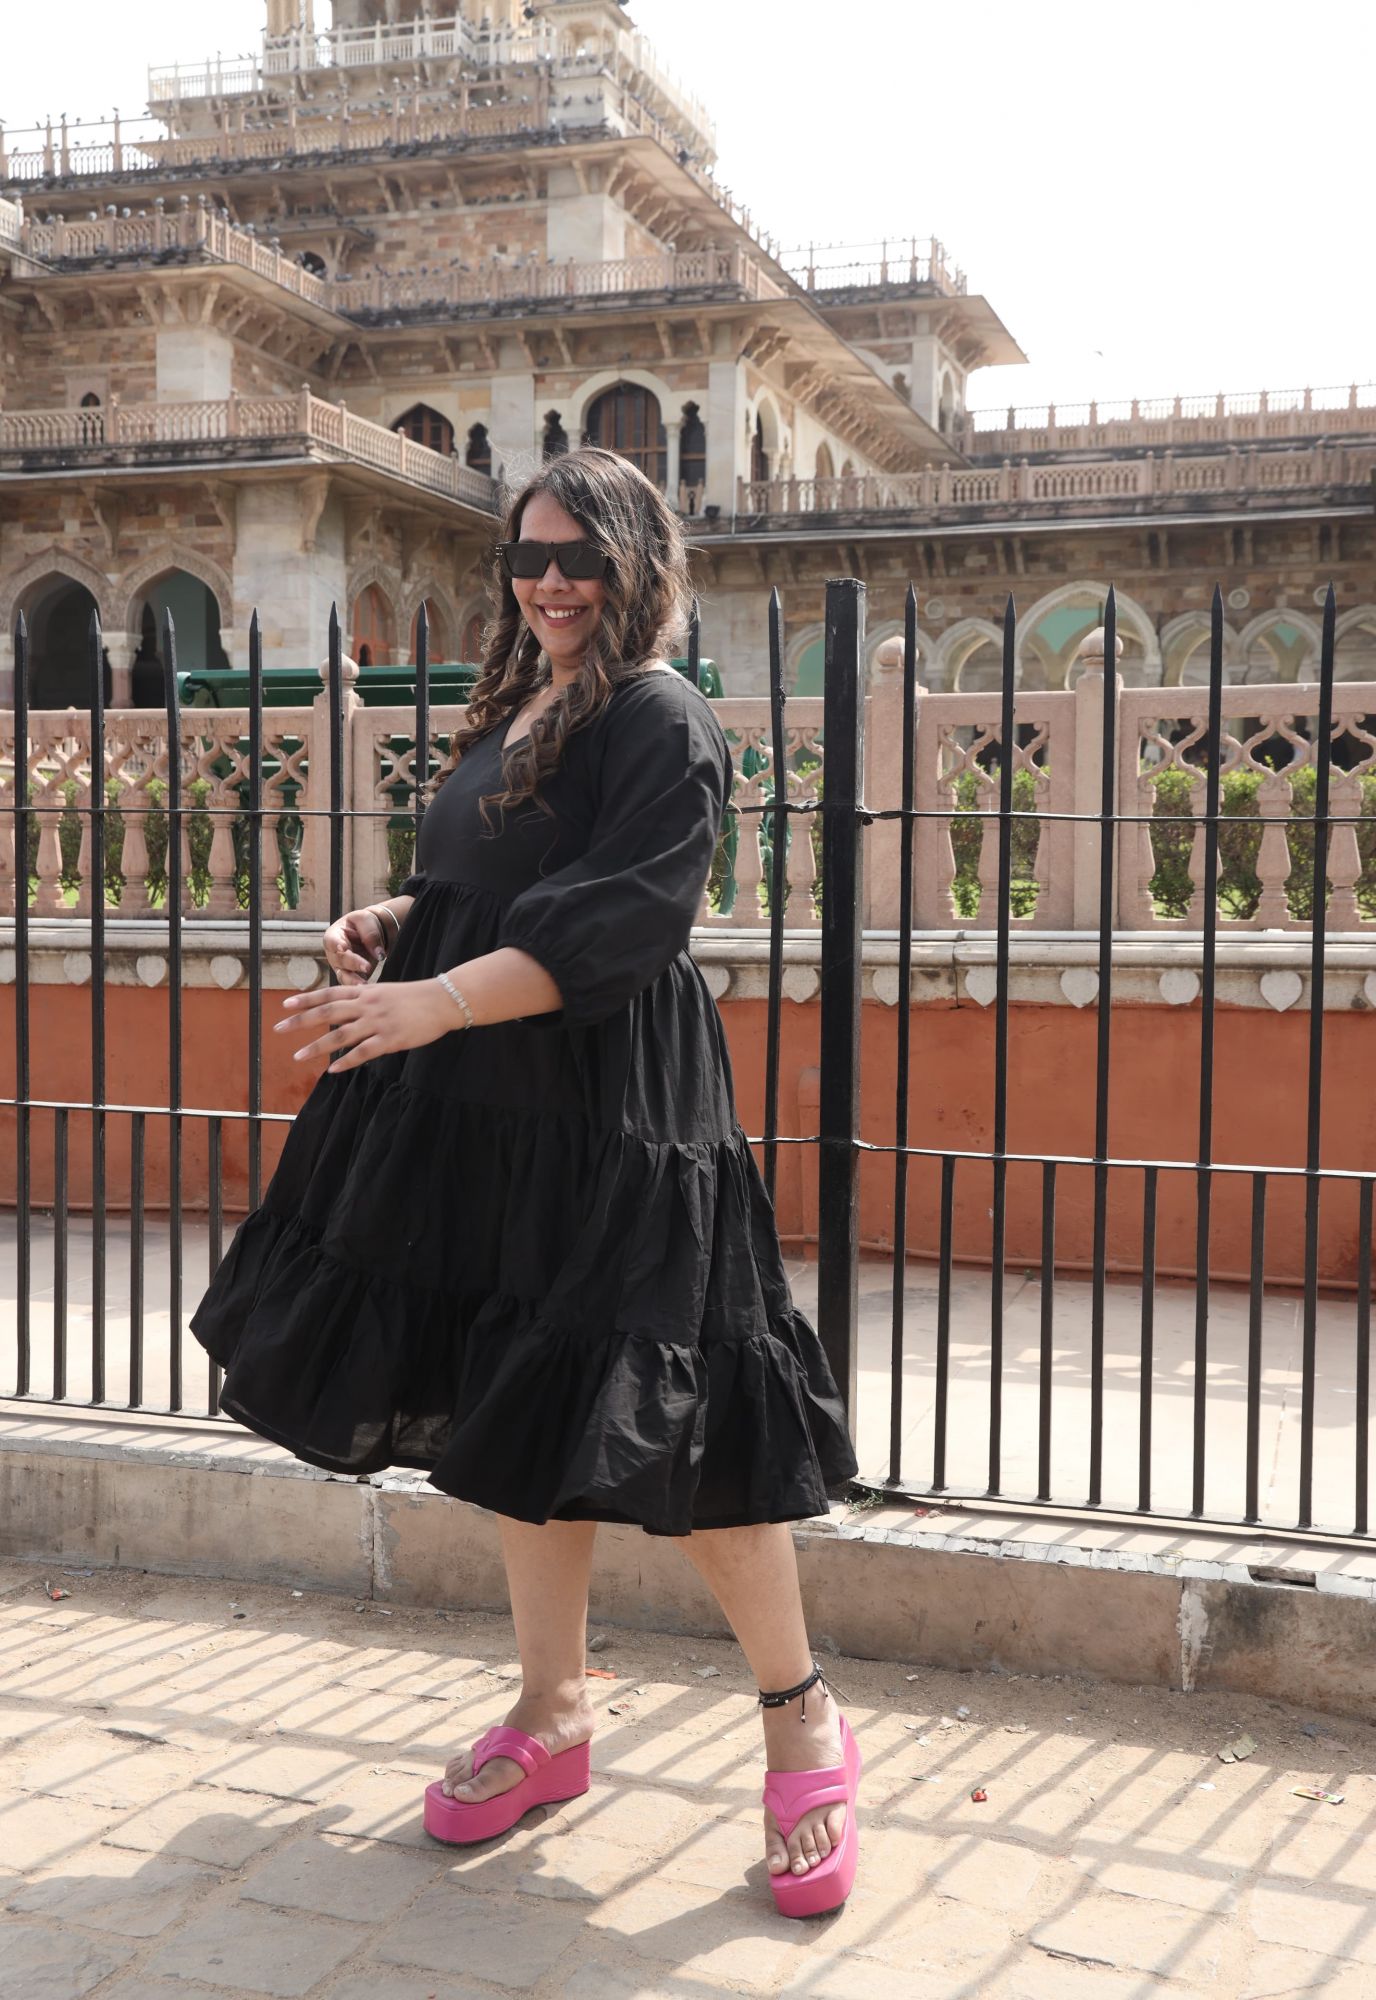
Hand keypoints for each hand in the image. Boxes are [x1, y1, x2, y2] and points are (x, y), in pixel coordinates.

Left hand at [275, 977, 459, 1072]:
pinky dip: (346, 1061)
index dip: (306, 999)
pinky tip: (333, 1069)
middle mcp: (367, 1005)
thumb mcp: (386, 991)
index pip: (329, 994)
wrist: (443, 1000)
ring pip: (340, 1035)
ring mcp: (378, 1022)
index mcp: (366, 992)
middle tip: (278, 1028)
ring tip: (297, 1056)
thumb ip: (365, 999)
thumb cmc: (416, 997)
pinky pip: (363, 1052)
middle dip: (300, 1021)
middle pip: (327, 1013)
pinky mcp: (390, 1039)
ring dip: (316, 1046)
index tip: (285, 1005)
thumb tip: (346, 1010)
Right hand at [323, 907, 388, 984]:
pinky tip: (367, 988)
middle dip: (353, 964)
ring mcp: (342, 967)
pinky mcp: (352, 976)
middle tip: (366, 967)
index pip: (332, 942)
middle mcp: (334, 954)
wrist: (373, 932)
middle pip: (339, 961)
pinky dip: (359, 987)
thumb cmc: (364, 923)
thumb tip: (378, 952)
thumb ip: (370, 933)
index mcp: (333, 936)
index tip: (344, 949)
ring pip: (344, 976)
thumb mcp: (366, 919)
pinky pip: (353, 984)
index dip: (337, 946)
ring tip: (363, 985)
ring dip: (353, 981)